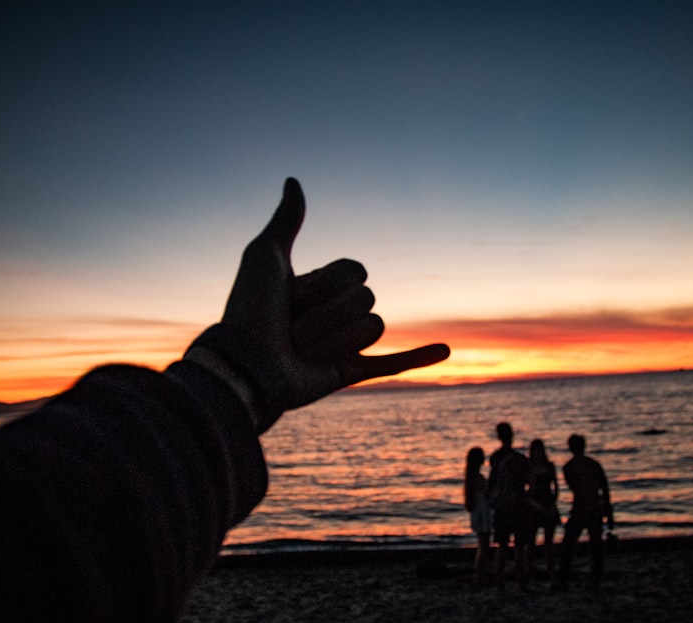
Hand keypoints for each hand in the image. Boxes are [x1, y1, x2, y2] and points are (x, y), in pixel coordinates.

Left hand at [216, 178, 448, 424]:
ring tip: (303, 350)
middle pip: (365, 297)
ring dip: (336, 337)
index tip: (292, 296)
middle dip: (328, 312)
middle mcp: (335, 312)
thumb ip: (286, 221)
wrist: (247, 363)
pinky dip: (420, 357)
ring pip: (374, 326)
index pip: (355, 271)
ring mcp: (345, 342)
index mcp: (321, 286)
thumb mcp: (265, 256)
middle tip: (293, 328)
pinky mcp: (351, 371)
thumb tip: (294, 180)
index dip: (326, 282)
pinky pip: (394, 363)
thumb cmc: (250, 310)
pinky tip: (445, 350)